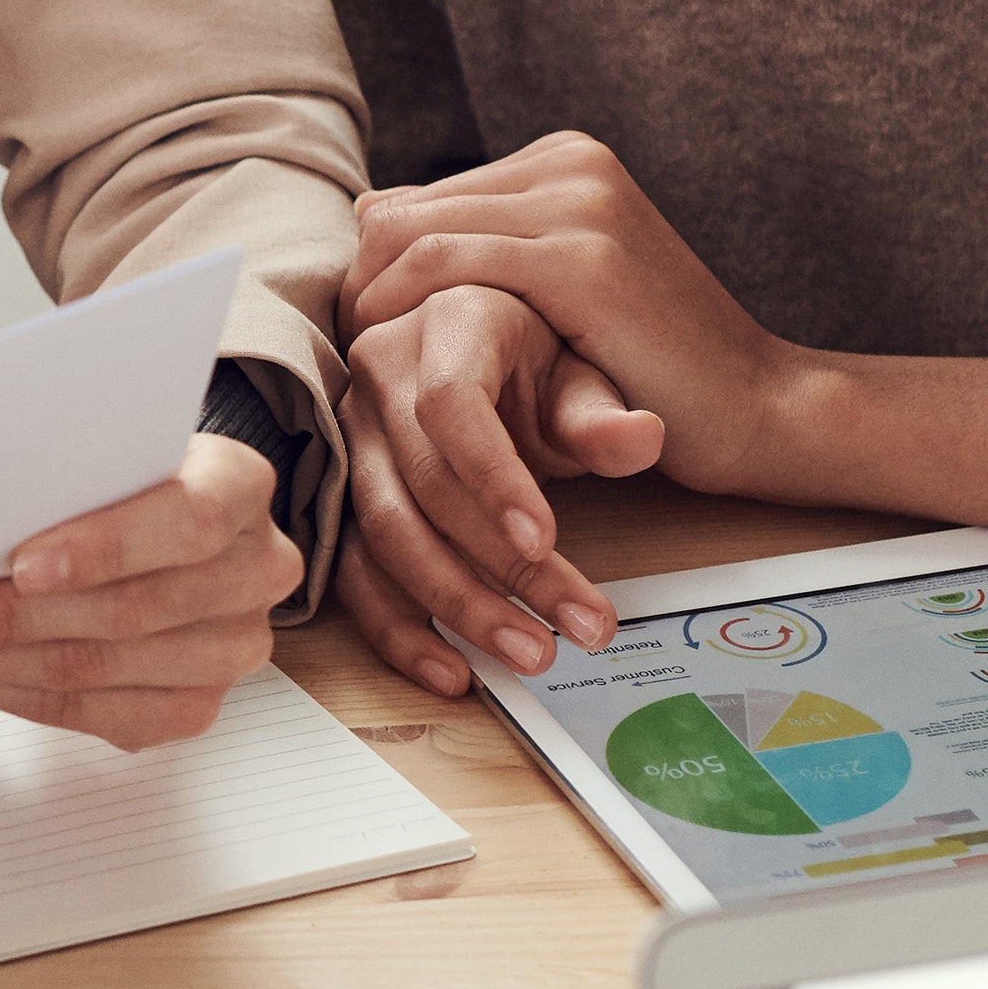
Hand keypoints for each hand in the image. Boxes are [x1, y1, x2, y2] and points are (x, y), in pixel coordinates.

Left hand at [0, 431, 292, 746]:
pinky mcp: (192, 705)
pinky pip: (92, 715)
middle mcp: (252, 572)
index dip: (103, 548)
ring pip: (98, 669)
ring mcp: (228, 648)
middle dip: (5, 617)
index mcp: (239, 487)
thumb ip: (60, 469)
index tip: (19, 564)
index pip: (187, 520)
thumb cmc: (123, 477)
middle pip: (126, 609)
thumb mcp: (104, 446)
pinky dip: (10, 694)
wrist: (161, 517)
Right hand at [329, 287, 651, 694]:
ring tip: (531, 652)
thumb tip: (643, 437)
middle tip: (574, 625)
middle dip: (500, 569)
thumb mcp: (583, 376)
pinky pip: (356, 570)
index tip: (544, 539)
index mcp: (446, 320)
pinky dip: (399, 628)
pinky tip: (450, 668)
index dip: (492, 478)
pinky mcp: (344, 494)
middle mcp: (382, 373)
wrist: (495, 356)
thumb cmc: (540, 361)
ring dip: (459, 607)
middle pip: (424, 486)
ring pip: (387, 536)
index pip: (452, 405)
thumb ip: (603, 414)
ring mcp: (354, 436)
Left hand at [343, 135, 813, 493]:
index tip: (355, 334)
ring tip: (363, 369)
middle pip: (401, 213)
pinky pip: (445, 269)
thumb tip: (368, 207)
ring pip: (411, 237)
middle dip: (360, 286)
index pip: (415, 199)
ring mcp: (579, 202)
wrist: (757, 406)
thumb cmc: (650, 366)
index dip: (369, 270)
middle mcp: (571, 163)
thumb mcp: (559, 289)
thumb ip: (481, 244)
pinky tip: (396, 370)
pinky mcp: (579, 257)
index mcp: (567, 160)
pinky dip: (402, 316)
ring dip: (369, 306)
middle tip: (345, 358)